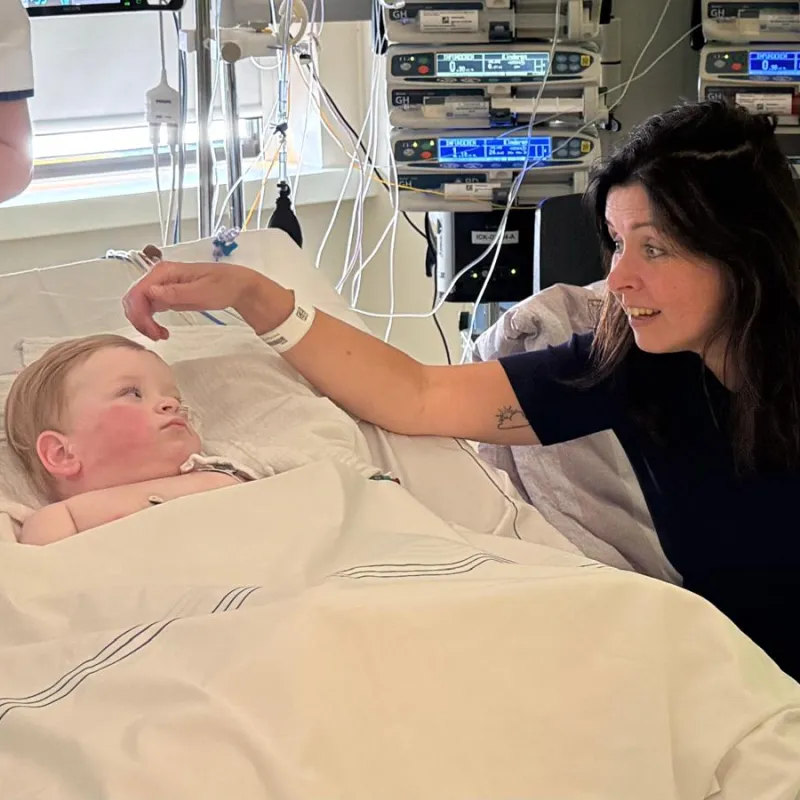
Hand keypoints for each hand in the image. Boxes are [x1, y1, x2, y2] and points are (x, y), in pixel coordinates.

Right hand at [122, 260, 265, 339]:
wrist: (237, 286)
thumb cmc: (223, 286)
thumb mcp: (202, 291)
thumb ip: (176, 292)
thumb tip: (150, 292)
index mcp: (165, 272)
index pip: (139, 292)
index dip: (139, 313)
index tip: (152, 331)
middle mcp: (158, 277)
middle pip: (134, 299)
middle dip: (139, 320)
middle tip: (157, 337)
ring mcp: (161, 286)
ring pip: (139, 306)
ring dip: (144, 323)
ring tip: (161, 336)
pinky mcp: (166, 296)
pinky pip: (148, 310)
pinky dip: (150, 323)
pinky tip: (162, 333)